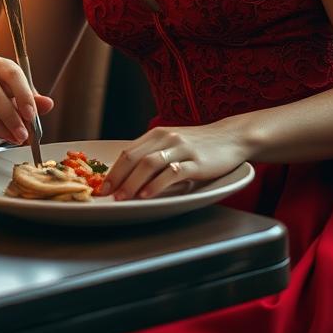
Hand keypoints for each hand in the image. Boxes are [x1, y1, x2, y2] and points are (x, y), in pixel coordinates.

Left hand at [100, 122, 247, 200]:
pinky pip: (172, 173)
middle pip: (134, 158)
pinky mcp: (196, 161)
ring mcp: (181, 149)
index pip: (128, 152)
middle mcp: (166, 138)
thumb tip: (128, 177)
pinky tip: (148, 196)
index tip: (102, 188)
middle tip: (106, 195)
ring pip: (149, 164)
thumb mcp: (173, 143)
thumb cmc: (200, 144)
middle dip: (117, 178)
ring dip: (132, 183)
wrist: (231, 137)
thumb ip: (154, 154)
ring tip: (122, 198)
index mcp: (157, 134)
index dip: (113, 171)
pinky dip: (157, 185)